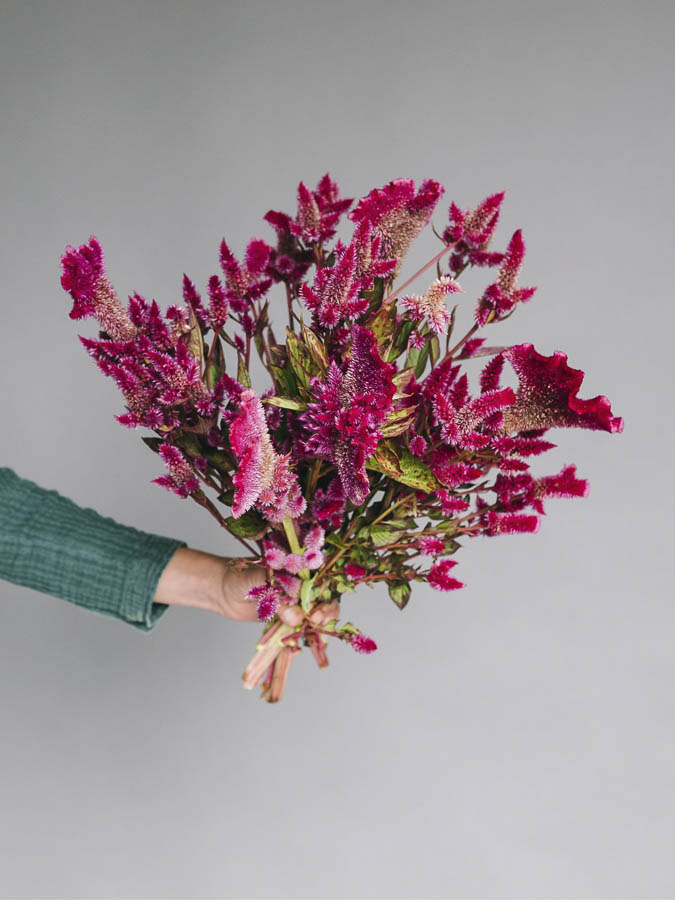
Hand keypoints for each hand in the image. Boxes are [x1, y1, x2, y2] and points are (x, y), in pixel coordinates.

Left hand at [155, 548, 338, 625]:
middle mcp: (301, 581)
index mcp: (297, 565)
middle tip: (316, 619)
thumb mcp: (257, 580)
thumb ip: (276, 596)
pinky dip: (307, 630)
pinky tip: (308, 634)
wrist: (222, 590)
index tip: (318, 605)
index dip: (324, 592)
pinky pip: (303, 623)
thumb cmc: (238, 576)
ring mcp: (296, 599)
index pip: (320, 577)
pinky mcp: (288, 615)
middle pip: (324, 595)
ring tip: (314, 626)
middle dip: (326, 608)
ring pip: (317, 610)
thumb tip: (294, 616)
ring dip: (320, 620)